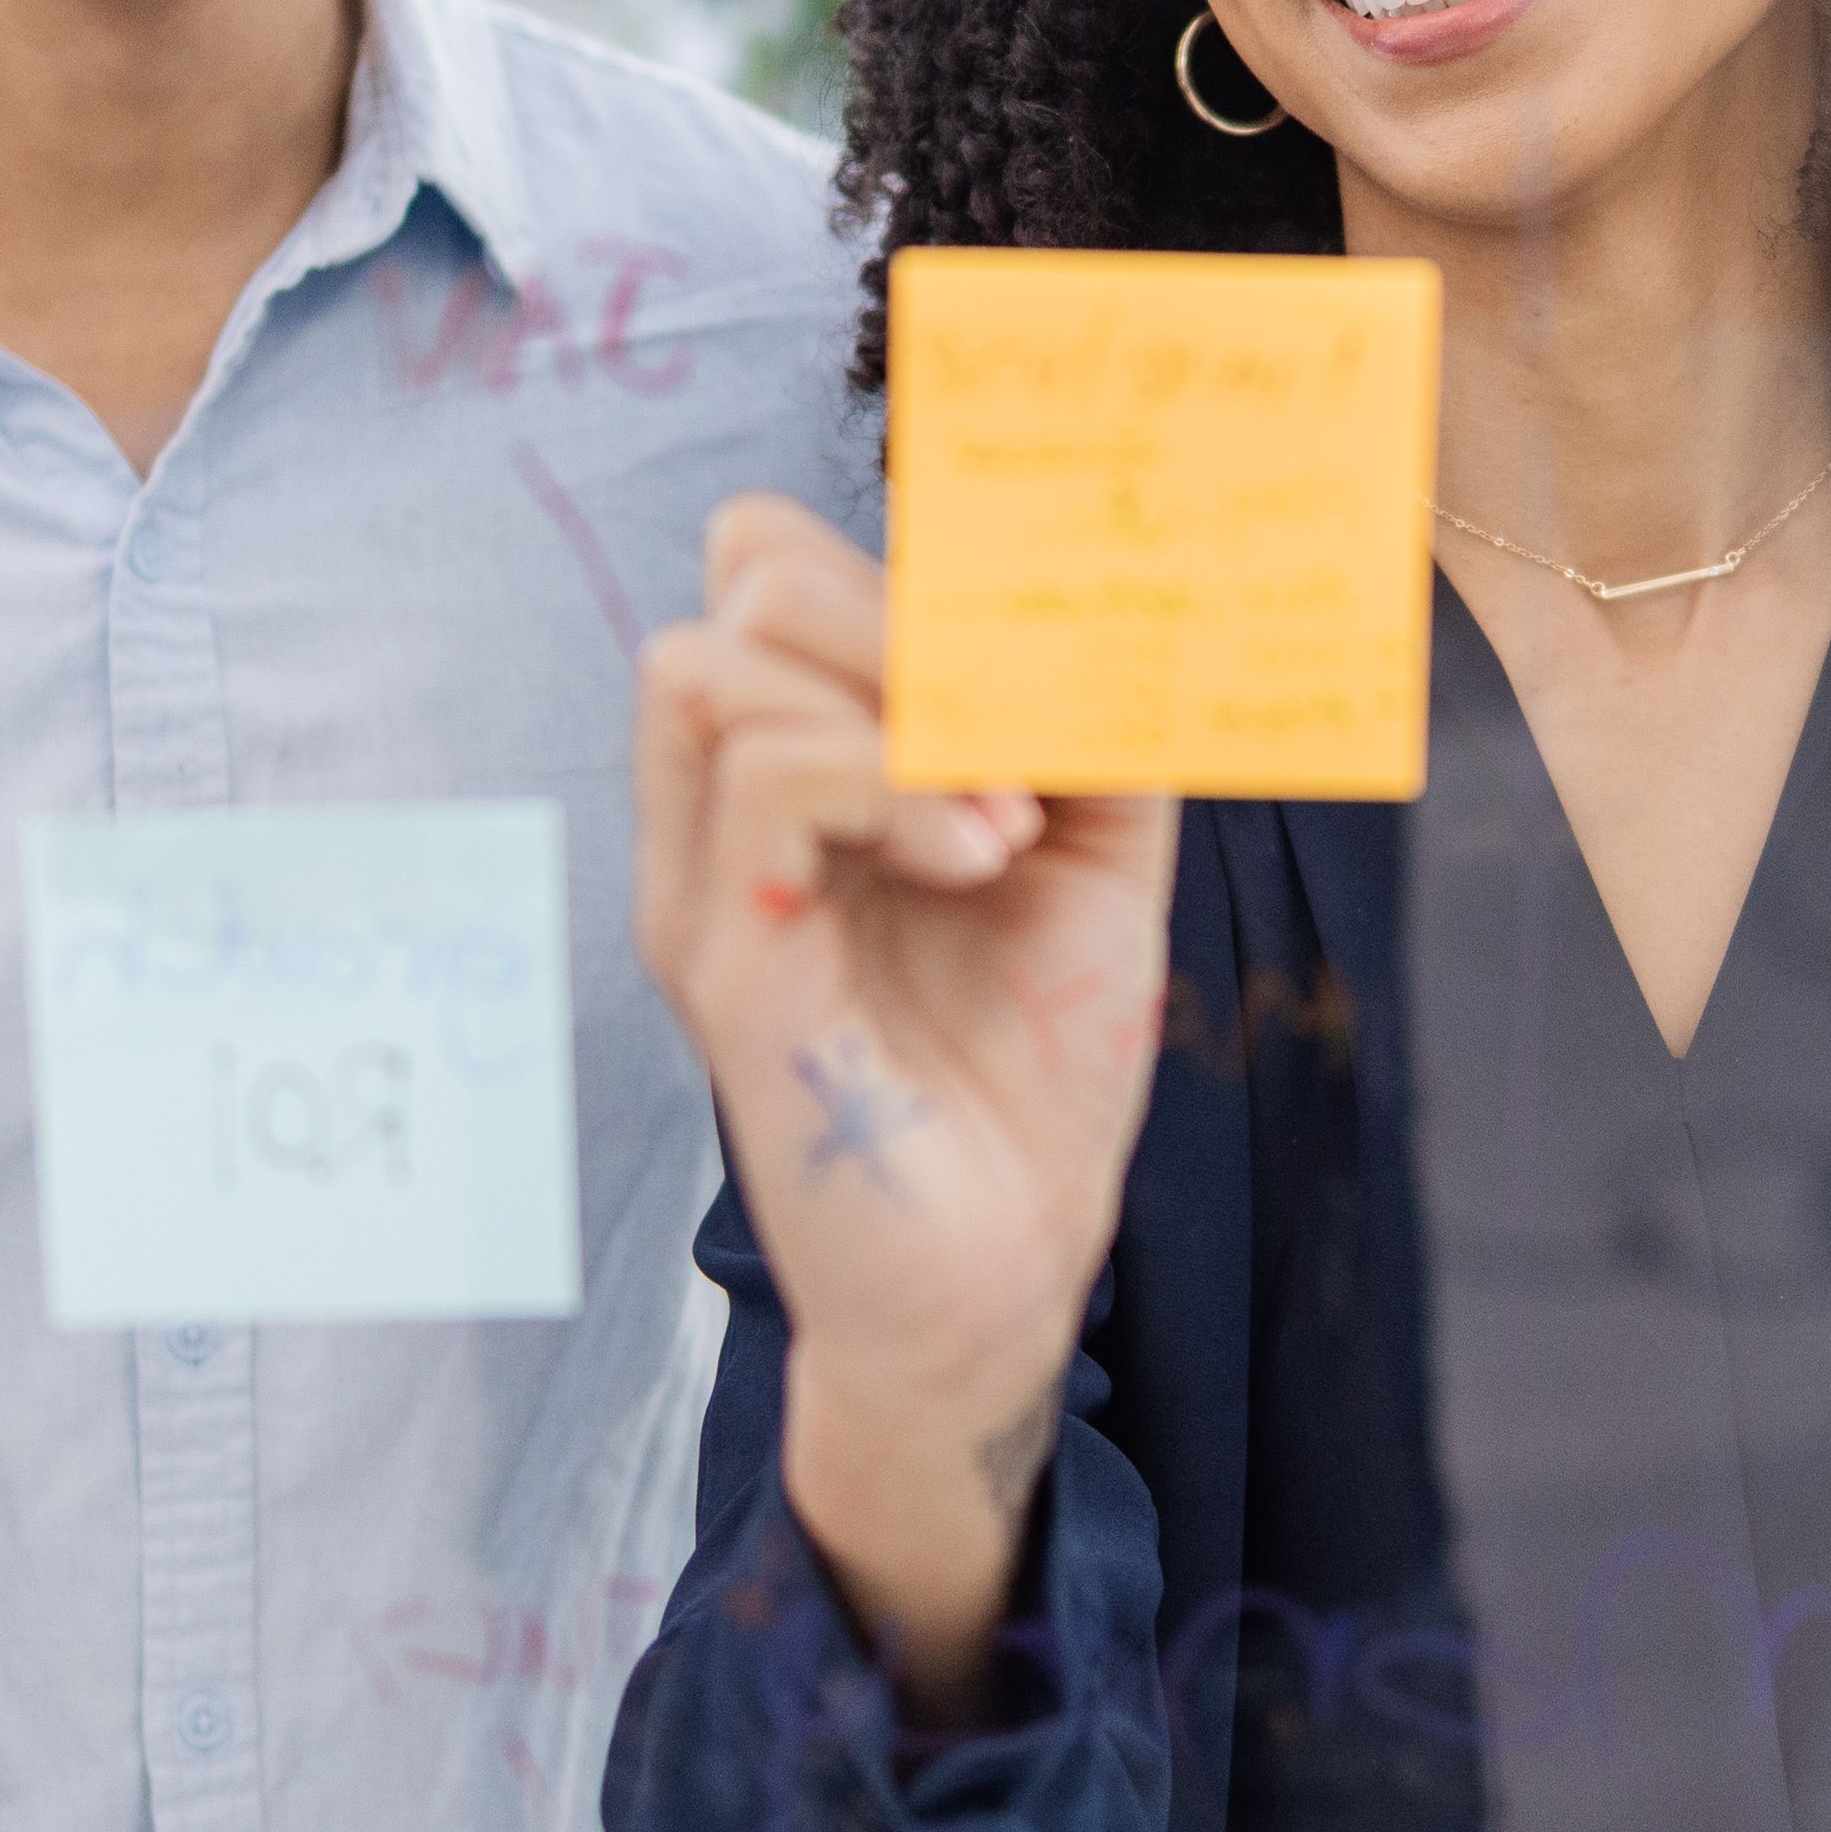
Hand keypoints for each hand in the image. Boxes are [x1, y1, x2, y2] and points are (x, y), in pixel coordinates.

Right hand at [632, 497, 1180, 1693]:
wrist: (1008, 1271)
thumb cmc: (1036, 1072)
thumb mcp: (1102, 855)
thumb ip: (1095, 718)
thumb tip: (1120, 584)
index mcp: (808, 772)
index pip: (771, 563)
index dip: (897, 560)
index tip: (1031, 659)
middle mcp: (733, 815)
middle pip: (736, 578)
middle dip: (897, 608)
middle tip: (1016, 726)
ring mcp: (710, 887)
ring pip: (711, 662)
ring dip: (893, 701)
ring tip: (1008, 812)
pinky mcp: (725, 967)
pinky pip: (762, 781)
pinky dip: (891, 782)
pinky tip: (986, 854)